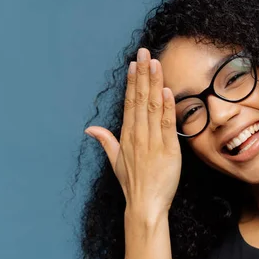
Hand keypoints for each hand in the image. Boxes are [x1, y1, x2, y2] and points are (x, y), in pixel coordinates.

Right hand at [84, 48, 180, 216]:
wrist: (145, 206)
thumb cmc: (132, 184)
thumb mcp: (115, 162)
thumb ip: (106, 141)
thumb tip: (90, 128)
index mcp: (126, 136)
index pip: (129, 103)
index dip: (132, 82)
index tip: (134, 63)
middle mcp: (138, 136)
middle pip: (140, 100)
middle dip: (143, 74)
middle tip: (144, 52)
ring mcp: (153, 142)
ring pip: (153, 108)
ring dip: (154, 84)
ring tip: (155, 63)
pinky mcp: (168, 151)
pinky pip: (168, 125)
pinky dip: (167, 107)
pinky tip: (167, 90)